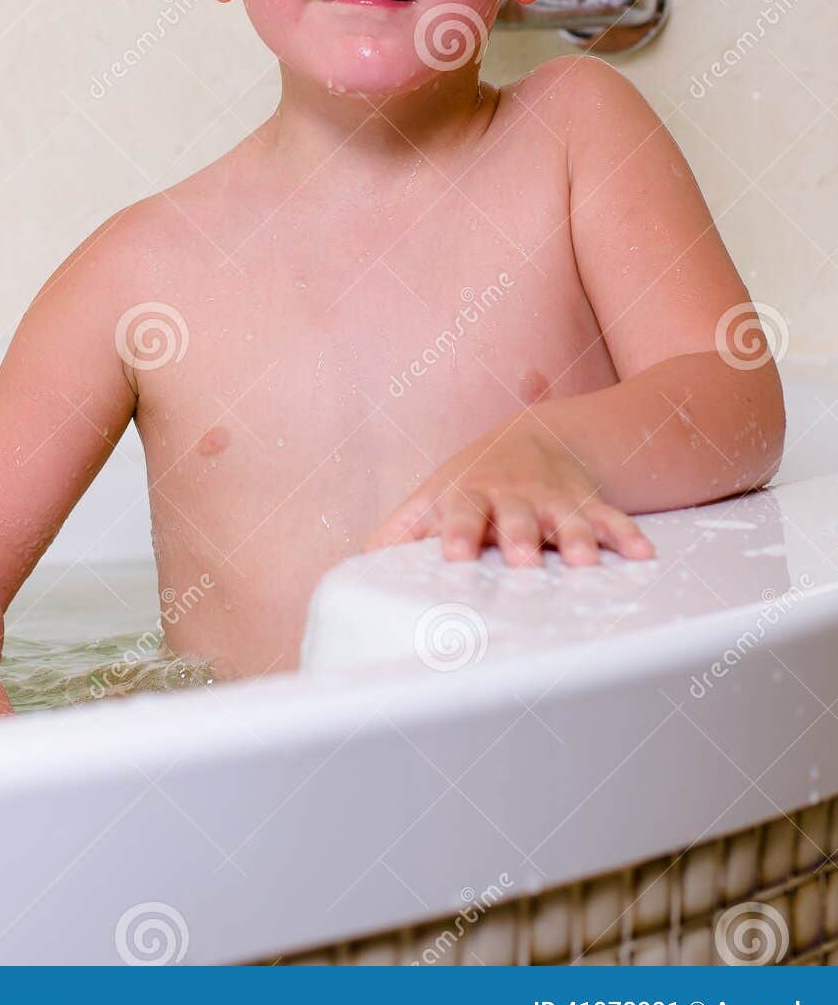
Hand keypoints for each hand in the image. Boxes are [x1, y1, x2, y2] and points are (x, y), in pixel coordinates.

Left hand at [363, 415, 656, 566]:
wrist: (532, 438)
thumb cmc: (471, 483)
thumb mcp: (433, 497)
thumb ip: (401, 531)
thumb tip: (360, 567)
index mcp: (469, 495)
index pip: (459, 513)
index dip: (457, 532)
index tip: (454, 556)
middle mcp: (513, 496)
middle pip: (517, 516)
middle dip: (521, 537)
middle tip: (522, 560)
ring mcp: (554, 499)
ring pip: (568, 518)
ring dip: (578, 538)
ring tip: (585, 563)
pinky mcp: (588, 504)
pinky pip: (611, 519)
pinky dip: (626, 536)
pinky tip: (643, 556)